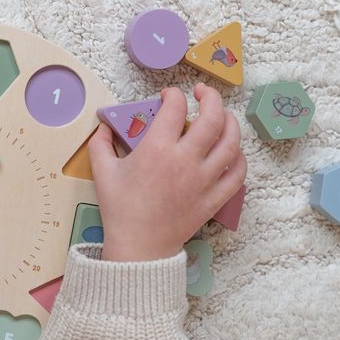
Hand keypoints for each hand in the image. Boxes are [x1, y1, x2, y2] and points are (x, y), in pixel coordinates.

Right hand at [88, 83, 246, 261]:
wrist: (139, 246)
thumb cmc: (120, 209)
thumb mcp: (102, 171)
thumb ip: (101, 144)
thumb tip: (104, 127)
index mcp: (157, 149)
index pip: (174, 107)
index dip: (172, 94)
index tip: (167, 96)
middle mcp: (185, 160)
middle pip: (213, 117)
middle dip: (210, 97)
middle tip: (201, 93)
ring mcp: (204, 180)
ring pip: (231, 141)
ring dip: (230, 122)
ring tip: (221, 116)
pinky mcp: (215, 198)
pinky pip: (237, 173)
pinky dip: (238, 157)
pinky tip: (231, 151)